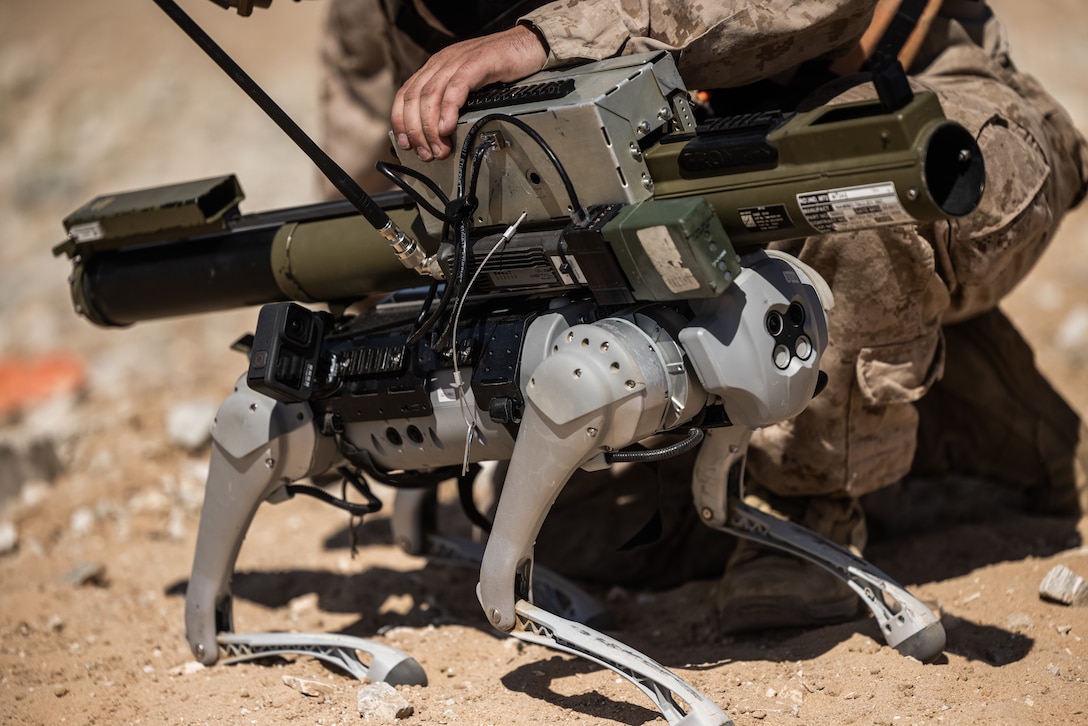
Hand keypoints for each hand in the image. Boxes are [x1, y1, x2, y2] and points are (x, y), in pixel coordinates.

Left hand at [391, 24, 547, 161]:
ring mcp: (458, 60)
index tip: (406, 144)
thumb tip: (438, 135)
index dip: (401, 122)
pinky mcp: (478, 61)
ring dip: (431, 127)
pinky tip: (447, 128)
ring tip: (439, 148)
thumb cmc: (502, 67)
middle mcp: (442, 62)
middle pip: (415, 98)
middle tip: (426, 153)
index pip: (405, 94)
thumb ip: (450, 103)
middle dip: (417, 131)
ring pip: (431, 95)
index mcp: (436, 67)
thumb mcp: (469, 86)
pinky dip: (448, 110)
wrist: (529, 45)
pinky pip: (456, 87)